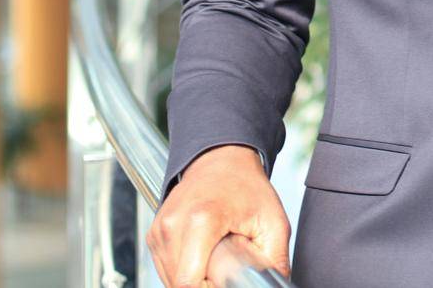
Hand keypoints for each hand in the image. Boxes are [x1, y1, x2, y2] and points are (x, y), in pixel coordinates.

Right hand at [147, 144, 291, 286]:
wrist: (223, 159)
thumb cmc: (246, 185)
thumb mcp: (273, 222)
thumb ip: (275, 260)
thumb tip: (277, 285)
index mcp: (201, 220)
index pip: (189, 282)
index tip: (224, 285)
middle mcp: (172, 224)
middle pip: (178, 284)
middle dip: (203, 287)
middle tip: (223, 275)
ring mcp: (159, 229)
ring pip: (169, 279)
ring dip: (191, 281)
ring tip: (213, 264)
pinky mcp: (154, 234)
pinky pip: (164, 268)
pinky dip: (182, 271)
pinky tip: (200, 258)